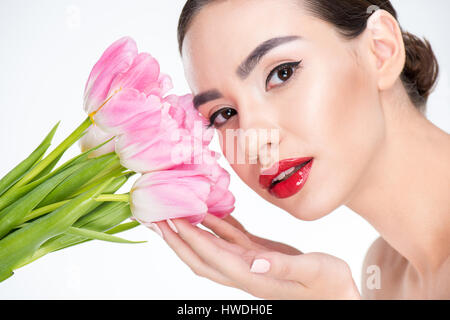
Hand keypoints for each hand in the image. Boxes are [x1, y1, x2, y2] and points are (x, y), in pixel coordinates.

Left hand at [154, 214, 360, 299]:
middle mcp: (245, 271)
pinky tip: (211, 211)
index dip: (189, 238)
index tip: (170, 218)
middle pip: (201, 256)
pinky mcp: (258, 254)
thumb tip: (255, 262)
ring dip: (192, 231)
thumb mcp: (311, 272)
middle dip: (178, 239)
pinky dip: (218, 226)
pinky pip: (231, 238)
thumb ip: (282, 266)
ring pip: (212, 246)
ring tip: (175, 210)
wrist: (338, 294)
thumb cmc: (329, 285)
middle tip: (158, 216)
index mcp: (253, 276)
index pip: (212, 256)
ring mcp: (250, 263)